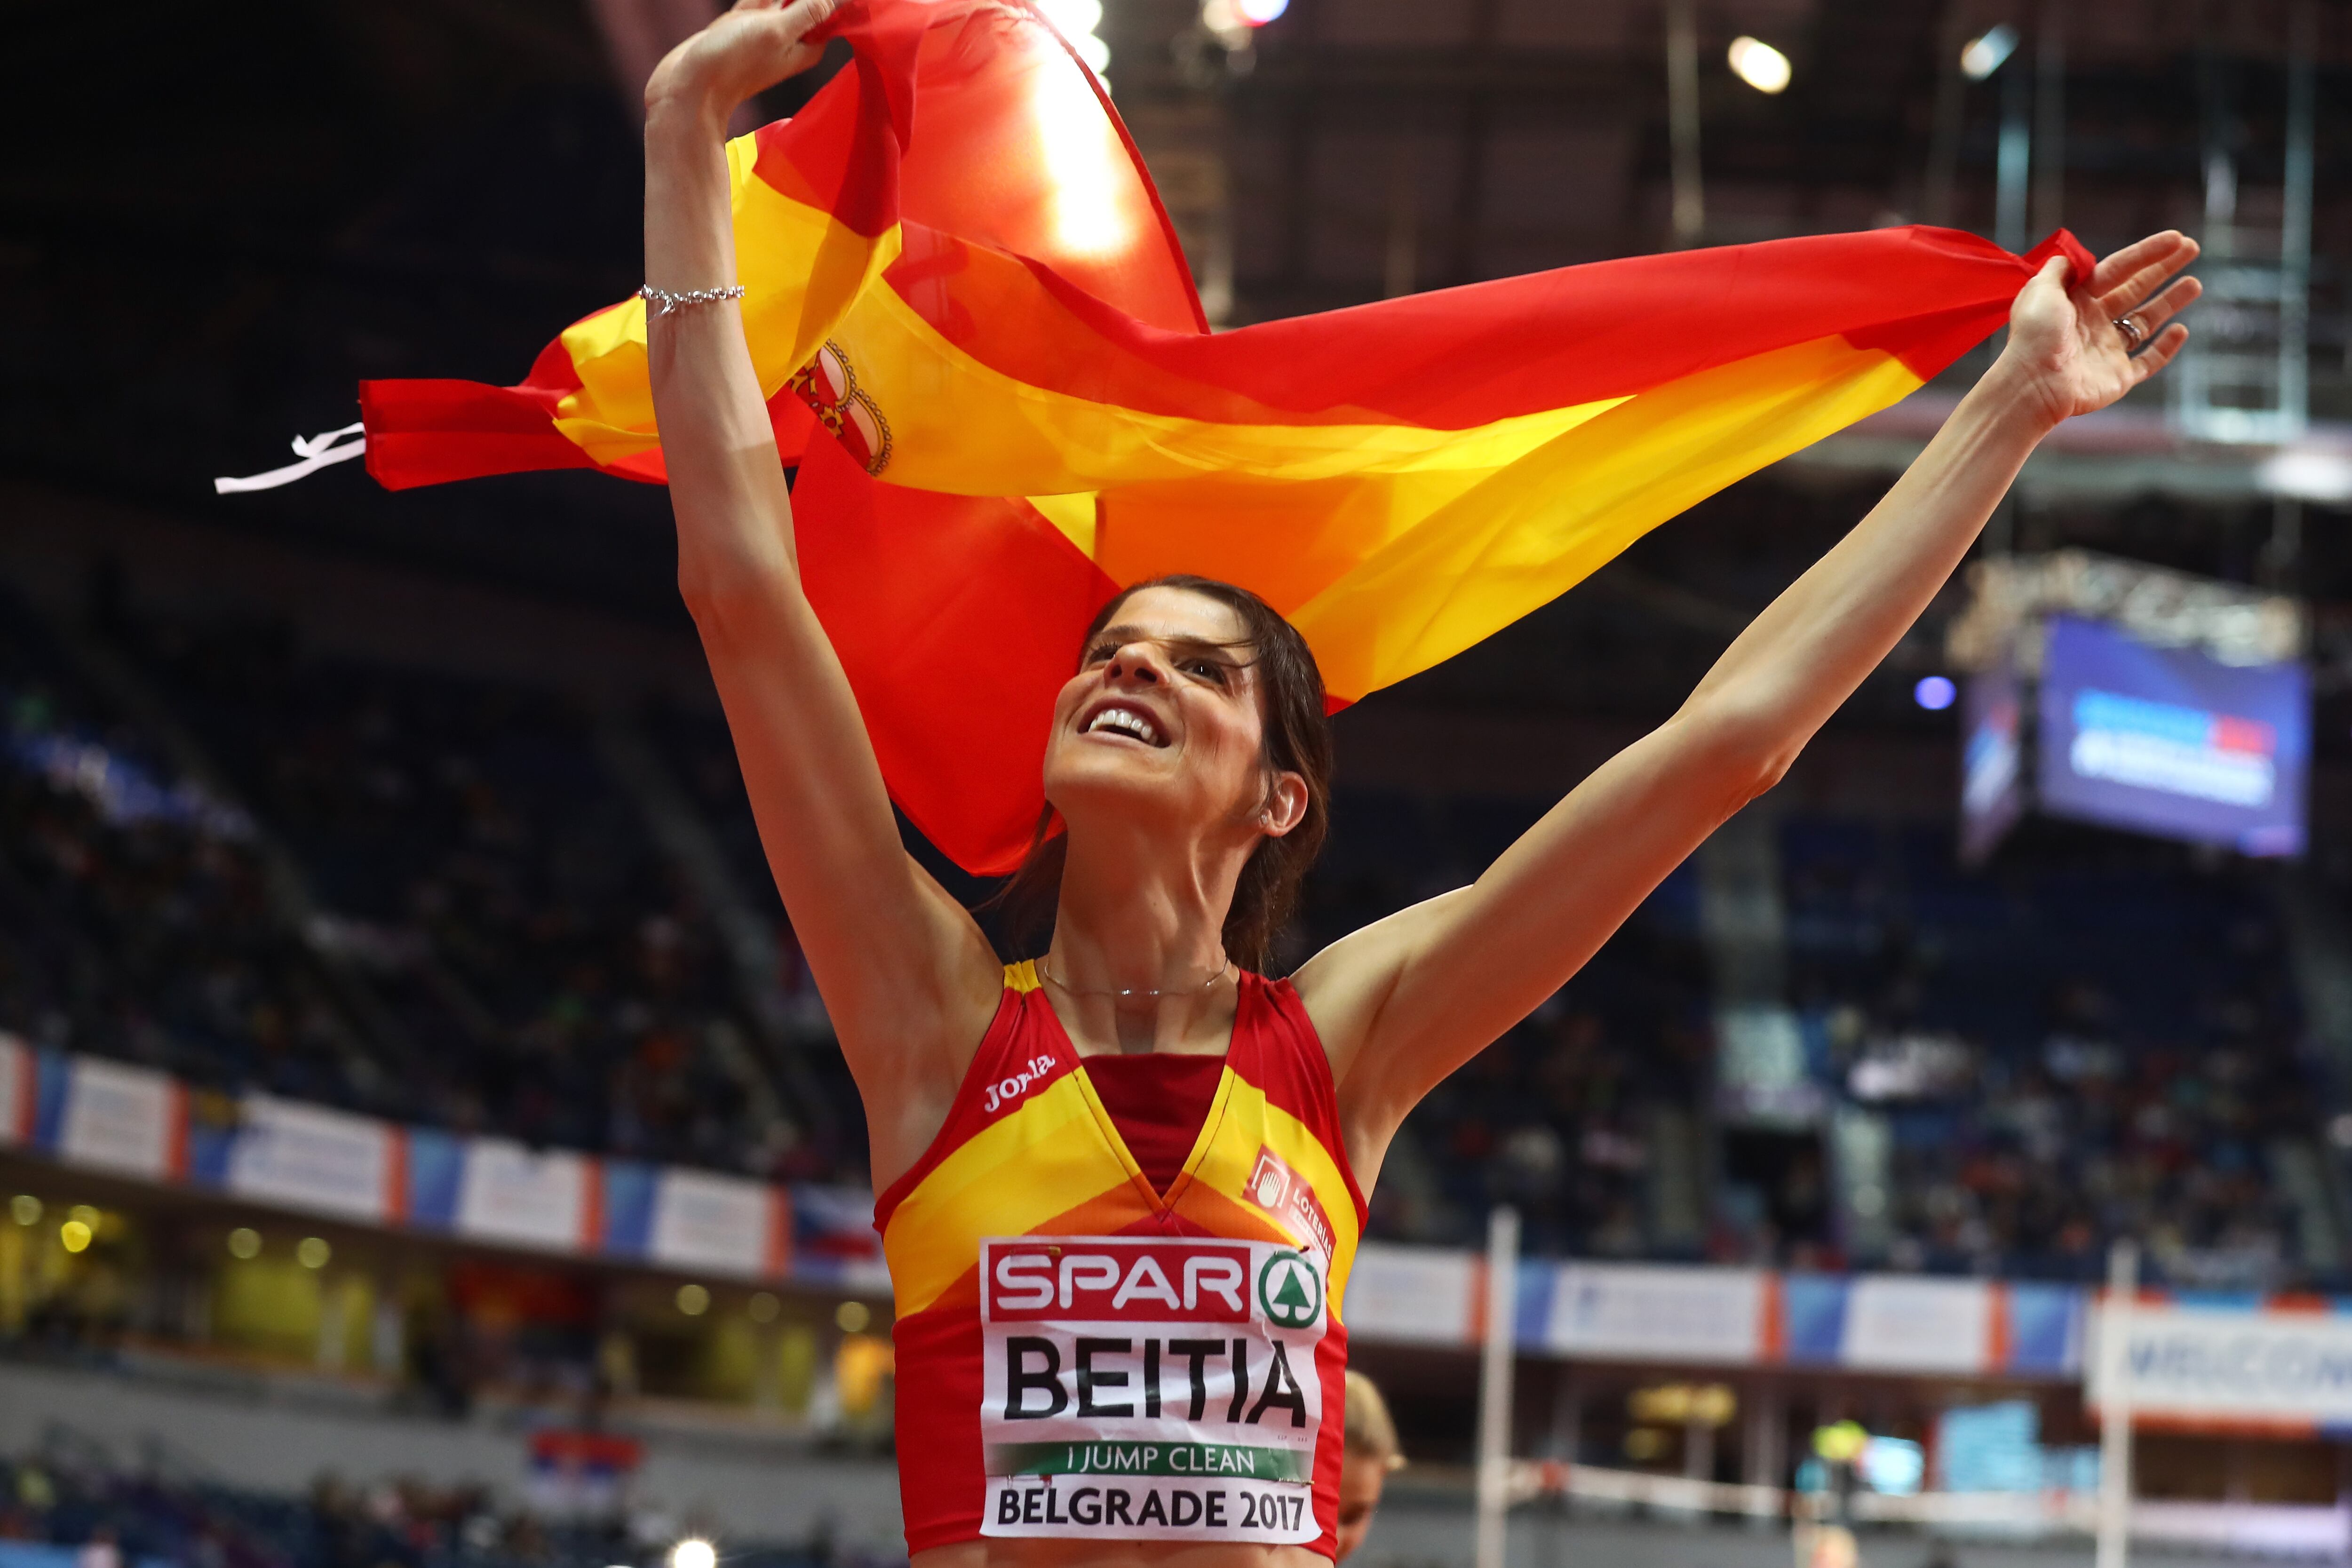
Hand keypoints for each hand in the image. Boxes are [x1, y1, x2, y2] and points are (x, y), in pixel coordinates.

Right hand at [645, 0, 840, 125]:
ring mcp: (764, 30)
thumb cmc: (733, 62)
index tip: (799, 3)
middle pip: (806, 4)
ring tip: (762, 12)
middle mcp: (789, 38)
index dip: (829, 1)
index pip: (830, 13)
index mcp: (807, 47)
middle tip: (776, 9)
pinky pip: (757, 0)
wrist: (690, 86)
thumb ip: (808, 12)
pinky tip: (756, 3)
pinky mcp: (740, 25)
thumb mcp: (777, 32)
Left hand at [1993, 230, 2200, 432]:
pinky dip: (2165, 348)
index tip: (2175, 238)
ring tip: (2194, 284)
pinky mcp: (2117, 377)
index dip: (2146, 254)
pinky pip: (2147, 362)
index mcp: (2075, 301)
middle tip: (2192, 248)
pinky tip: (2180, 330)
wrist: (2033, 385)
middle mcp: (2092, 323)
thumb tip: (2072, 256)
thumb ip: (2059, 270)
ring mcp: (2106, 350)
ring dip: (2170, 302)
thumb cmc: (2034, 336)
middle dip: (2163, 269)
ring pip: (2145, 322)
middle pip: (2135, 290)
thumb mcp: (2039, 290)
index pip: (2117, 270)